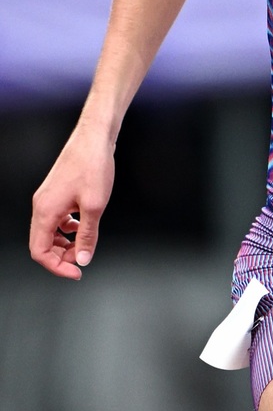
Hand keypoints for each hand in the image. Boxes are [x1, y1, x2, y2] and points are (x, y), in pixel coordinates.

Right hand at [30, 125, 114, 279]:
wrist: (94, 138)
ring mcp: (48, 198)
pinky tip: (83, 225)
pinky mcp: (57, 192)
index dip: (57, 267)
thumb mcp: (95, 206)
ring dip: (65, 242)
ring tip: (84, 244)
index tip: (76, 272)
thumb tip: (83, 258)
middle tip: (82, 258)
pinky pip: (57, 219)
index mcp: (46, 211)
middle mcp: (42, 205)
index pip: (40, 252)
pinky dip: (68, 228)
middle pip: (43, 243)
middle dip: (62, 256)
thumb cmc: (93, 166)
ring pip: (50, 232)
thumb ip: (87, 235)